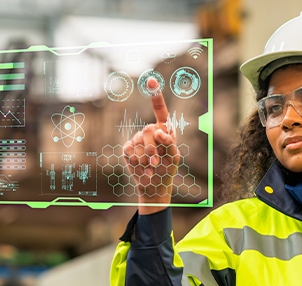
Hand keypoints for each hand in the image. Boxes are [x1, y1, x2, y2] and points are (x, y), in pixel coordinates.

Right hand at [122, 78, 179, 214]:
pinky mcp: (127, 149)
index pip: (160, 111)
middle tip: (157, 162)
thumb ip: (170, 142)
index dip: (155, 96)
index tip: (151, 80)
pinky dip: (136, 161)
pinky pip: (129, 150)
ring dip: (146, 157)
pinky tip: (142, 168)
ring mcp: (137, 140)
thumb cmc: (167, 171)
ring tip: (152, 167)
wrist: (153, 187)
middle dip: (153, 148)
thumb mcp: (174, 157)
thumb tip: (158, 130)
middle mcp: (150, 132)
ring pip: (138, 141)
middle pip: (148, 130)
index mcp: (164, 130)